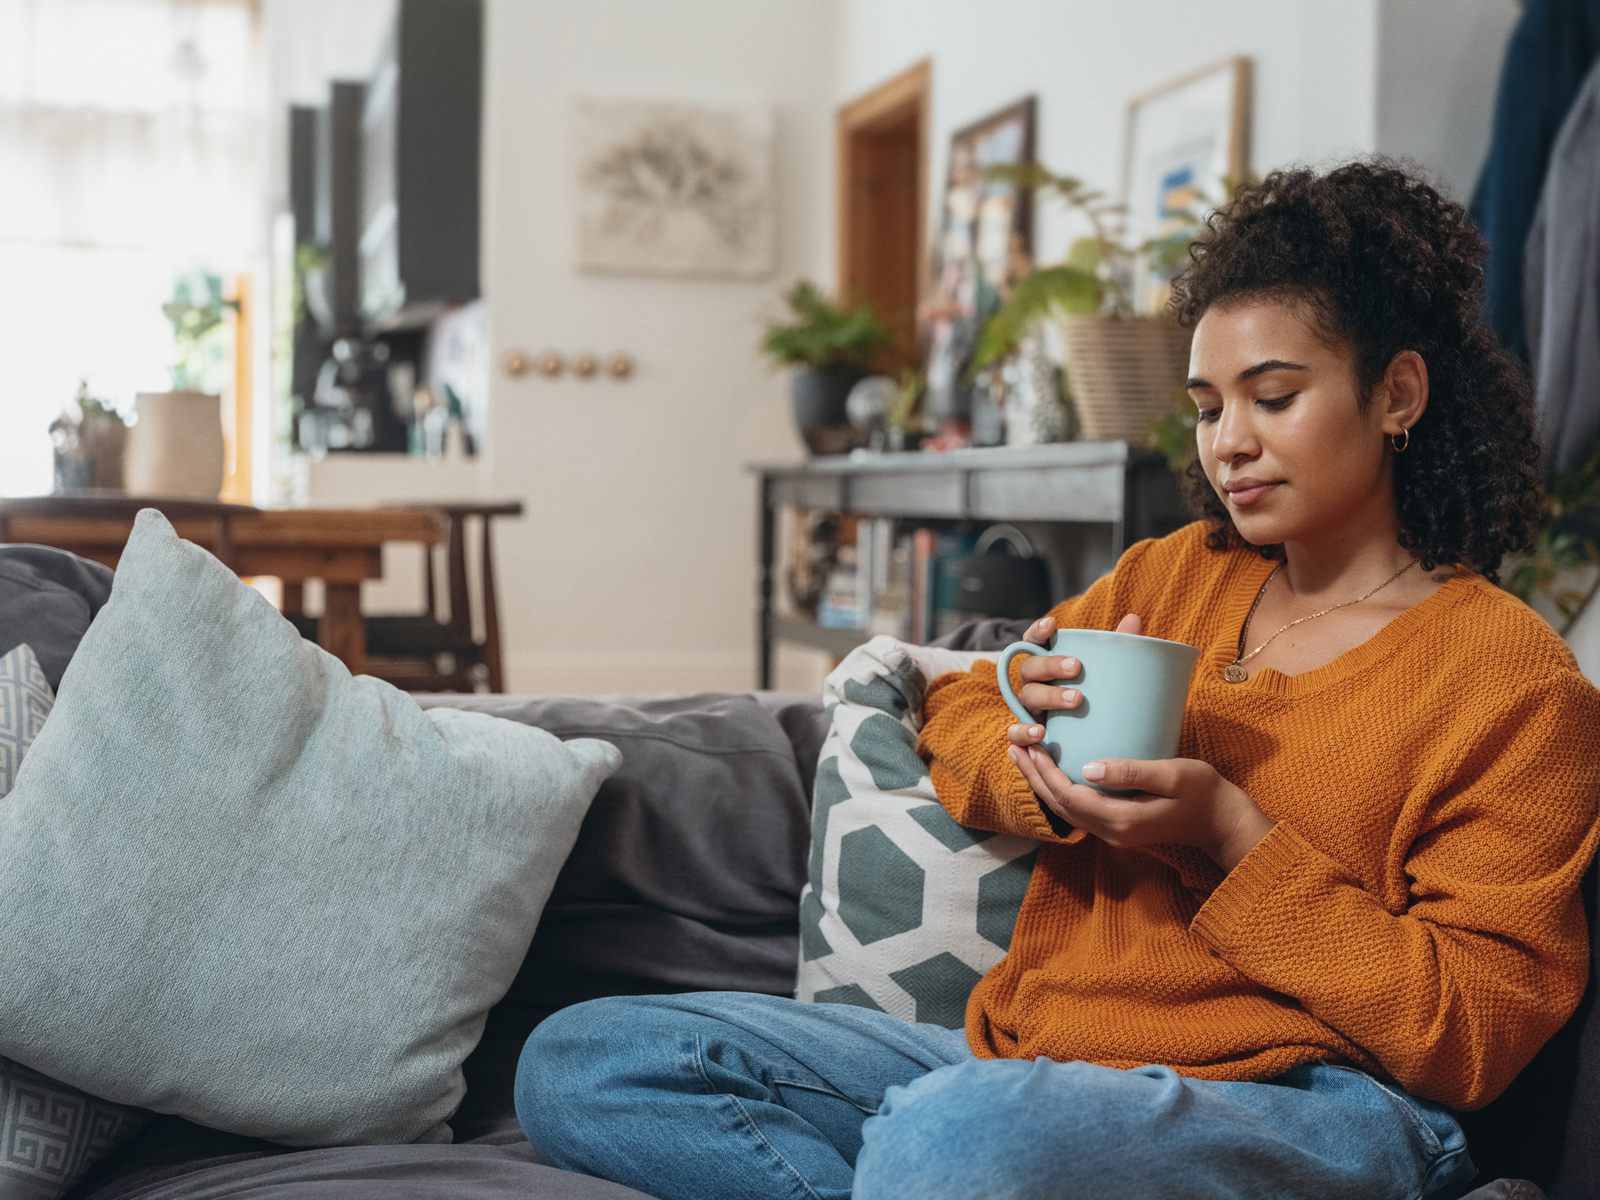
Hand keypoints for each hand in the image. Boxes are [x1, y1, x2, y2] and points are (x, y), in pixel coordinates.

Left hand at [1006, 749, 1273, 871]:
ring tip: (1025, 757)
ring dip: (1043, 784)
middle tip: (1014, 747)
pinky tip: (1054, 771)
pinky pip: (1079, 810)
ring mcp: (1114, 833)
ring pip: (1067, 811)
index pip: (1070, 797)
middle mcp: (1112, 832)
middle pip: (1061, 806)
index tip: (1032, 745)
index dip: (1046, 772)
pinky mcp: (1119, 826)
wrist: (1221, 821)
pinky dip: (1060, 790)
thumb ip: (1131, 772)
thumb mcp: (1171, 775)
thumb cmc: (1202, 791)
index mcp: (1122, 820)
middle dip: (1035, 777)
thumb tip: (1087, 768)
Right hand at [1008, 612, 1141, 743]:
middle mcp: (1033, 683)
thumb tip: (1133, 619)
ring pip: (1026, 696)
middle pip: (1029, 668)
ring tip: (1077, 699)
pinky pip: (1015, 733)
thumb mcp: (1107, 676)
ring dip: (1049, 695)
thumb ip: (1117, 650)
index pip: (1033, 642)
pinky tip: (1042, 733)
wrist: (1094, 741)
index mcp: (1047, 664)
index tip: (1053, 625)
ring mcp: (1028, 709)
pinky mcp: (1027, 734)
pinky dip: (1024, 732)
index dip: (1038, 631)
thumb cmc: (1098, 699)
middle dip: (1050, 664)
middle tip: (1077, 666)